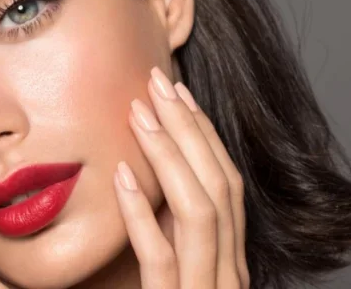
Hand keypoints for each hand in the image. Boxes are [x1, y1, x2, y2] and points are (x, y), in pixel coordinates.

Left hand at [114, 67, 248, 288]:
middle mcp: (227, 273)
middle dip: (188, 128)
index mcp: (229, 260)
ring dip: (168, 156)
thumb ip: (171, 235)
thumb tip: (144, 181)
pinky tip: (120, 177)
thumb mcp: (177, 273)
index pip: (227, 184)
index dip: (204, 134)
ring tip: (138, 114)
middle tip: (157, 81)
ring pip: (198, 213)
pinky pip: (161, 259)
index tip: (178, 93)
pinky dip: (142, 215)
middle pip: (219, 186)